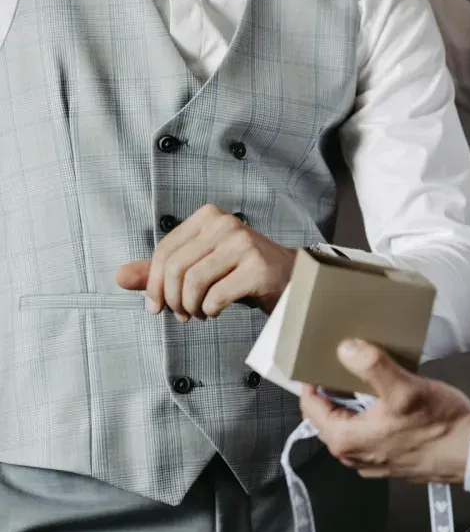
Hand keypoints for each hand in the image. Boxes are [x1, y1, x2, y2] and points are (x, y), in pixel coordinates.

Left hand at [115, 204, 295, 319]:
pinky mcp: (258, 267)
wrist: (288, 279)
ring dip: (191, 307)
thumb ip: (159, 271)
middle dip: (172, 299)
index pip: (164, 251)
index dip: (152, 284)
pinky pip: (216, 296)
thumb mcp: (197, 267)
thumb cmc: (238, 272)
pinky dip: (210, 311)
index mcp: (208, 217)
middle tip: (182, 314)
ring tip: (199, 313)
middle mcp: (226, 224)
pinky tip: (217, 310)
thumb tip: (119, 276)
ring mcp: (244, 243)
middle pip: (175, 268)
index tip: (156, 307)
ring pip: (193, 282)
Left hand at [300, 339, 469, 484]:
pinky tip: (383, 395)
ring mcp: (370, 458)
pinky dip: (365, 412)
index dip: (310, 379)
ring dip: (348, 399)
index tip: (316, 357)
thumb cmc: (438, 425)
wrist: (468, 451)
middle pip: (326, 415)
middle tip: (339, 359)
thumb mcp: (404, 388)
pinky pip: (364, 430)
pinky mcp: (386, 456)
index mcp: (347, 439)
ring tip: (361, 372)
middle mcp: (353, 454)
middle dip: (329, 387)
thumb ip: (372, 366)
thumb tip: (346, 348)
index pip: (310, 406)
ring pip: (346, 422)